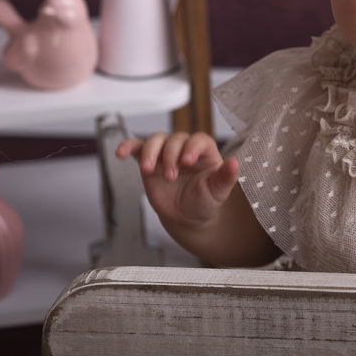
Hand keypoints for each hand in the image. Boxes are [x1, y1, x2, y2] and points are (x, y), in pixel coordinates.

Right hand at [116, 131, 239, 227]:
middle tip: (171, 177)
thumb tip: (235, 162)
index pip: (199, 140)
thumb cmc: (205, 201)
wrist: (187, 217)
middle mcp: (185, 149)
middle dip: (170, 155)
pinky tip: (121, 153)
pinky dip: (128, 147)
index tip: (187, 161)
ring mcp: (165, 154)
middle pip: (175, 138)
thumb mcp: (218, 192)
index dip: (192, 147)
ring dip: (150, 152)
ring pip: (156, 140)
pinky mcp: (149, 161)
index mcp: (205, 152)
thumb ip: (226, 177)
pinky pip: (137, 148)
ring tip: (148, 169)